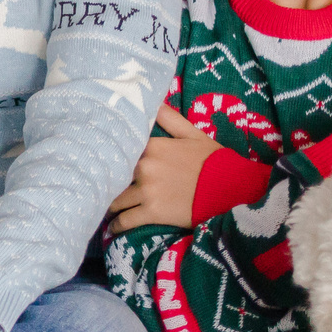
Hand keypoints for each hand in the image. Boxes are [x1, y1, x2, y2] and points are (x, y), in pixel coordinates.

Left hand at [107, 106, 221, 230]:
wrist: (232, 189)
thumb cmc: (214, 161)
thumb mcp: (193, 134)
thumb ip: (170, 118)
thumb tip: (153, 102)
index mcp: (152, 146)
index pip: (122, 150)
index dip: (113, 159)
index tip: (103, 164)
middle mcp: (144, 167)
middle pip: (115, 176)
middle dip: (108, 183)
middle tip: (98, 189)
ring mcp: (147, 191)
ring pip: (116, 200)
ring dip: (109, 206)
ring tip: (103, 209)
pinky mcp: (152, 213)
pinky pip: (125, 220)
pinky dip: (116, 226)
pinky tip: (111, 229)